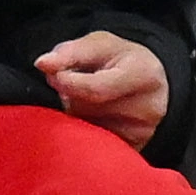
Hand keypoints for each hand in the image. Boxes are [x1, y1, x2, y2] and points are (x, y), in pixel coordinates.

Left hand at [36, 33, 167, 145]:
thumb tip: (43, 64)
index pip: (95, 89)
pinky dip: (84, 133)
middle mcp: (149, 108)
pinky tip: (93, 119)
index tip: (55, 76)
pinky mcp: (133, 150)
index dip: (67, 84)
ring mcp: (142, 134)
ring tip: (88, 102)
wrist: (152, 81)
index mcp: (143, 74)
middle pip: (87, 110)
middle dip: (71, 98)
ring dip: (76, 116)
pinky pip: (94, 147)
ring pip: (87, 131)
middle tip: (73, 86)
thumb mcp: (99, 44)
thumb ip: (69, 52)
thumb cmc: (120, 59)